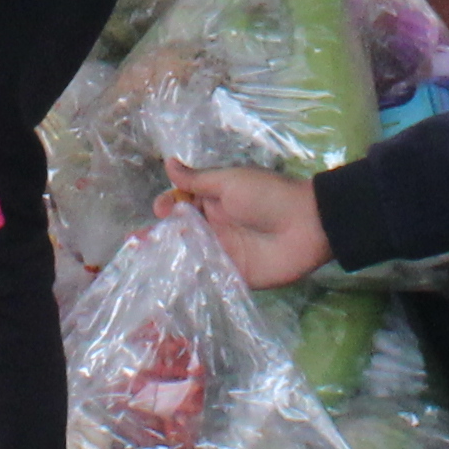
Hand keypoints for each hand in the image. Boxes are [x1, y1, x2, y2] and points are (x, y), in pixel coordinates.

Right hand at [160, 162, 329, 289]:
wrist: (307, 225)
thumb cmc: (267, 196)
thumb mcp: (230, 182)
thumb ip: (198, 180)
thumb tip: (168, 162)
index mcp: (215, 200)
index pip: (182, 203)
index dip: (168, 206)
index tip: (159, 210)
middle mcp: (216, 226)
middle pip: (183, 232)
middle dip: (162, 236)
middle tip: (142, 243)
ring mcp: (225, 252)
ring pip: (192, 256)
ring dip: (173, 259)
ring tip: (150, 266)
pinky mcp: (235, 275)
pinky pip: (210, 278)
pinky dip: (192, 281)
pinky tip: (172, 285)